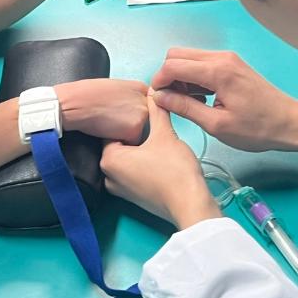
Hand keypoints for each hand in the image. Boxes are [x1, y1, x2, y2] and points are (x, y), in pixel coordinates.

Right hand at [56, 78, 148, 143]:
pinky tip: (108, 131)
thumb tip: (132, 108)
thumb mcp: (115, 87)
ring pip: (140, 133)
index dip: (132, 113)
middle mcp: (146, 101)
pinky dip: (120, 142)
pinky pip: (131, 143)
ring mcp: (142, 115)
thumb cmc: (87, 94)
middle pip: (146, 121)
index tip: (120, 113)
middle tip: (113, 119)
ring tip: (109, 123)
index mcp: (142, 88)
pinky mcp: (134, 130)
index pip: (147, 106)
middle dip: (131, 124)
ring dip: (126, 133)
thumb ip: (130, 96)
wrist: (76, 103)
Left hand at [102, 91, 221, 228]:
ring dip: (139, 149)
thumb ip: (156, 111)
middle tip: (150, 124)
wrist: (189, 204)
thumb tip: (153, 93)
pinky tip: (157, 157)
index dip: (127, 118)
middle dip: (133, 133)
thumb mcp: (164, 134)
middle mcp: (108, 177)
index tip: (139, 110)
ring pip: (127, 159)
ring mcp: (120, 189)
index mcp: (108, 160)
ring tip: (155, 139)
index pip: (111, 129)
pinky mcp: (133, 197)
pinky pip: (133, 172)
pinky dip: (142, 163)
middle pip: (118, 144)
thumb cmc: (175, 172)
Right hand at [151, 48, 297, 152]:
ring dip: (180, 77)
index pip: (172, 65)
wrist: (290, 122)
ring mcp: (227, 58)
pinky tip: (200, 98)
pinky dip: (193, 77)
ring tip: (188, 103)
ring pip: (188, 58)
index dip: (159, 82)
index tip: (158, 100)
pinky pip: (201, 63)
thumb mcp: (217, 124)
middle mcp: (221, 58)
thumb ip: (185, 107)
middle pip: (177, 55)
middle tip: (172, 101)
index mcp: (217, 71)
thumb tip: (160, 97)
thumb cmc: (257, 128)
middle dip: (168, 76)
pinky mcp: (231, 64)